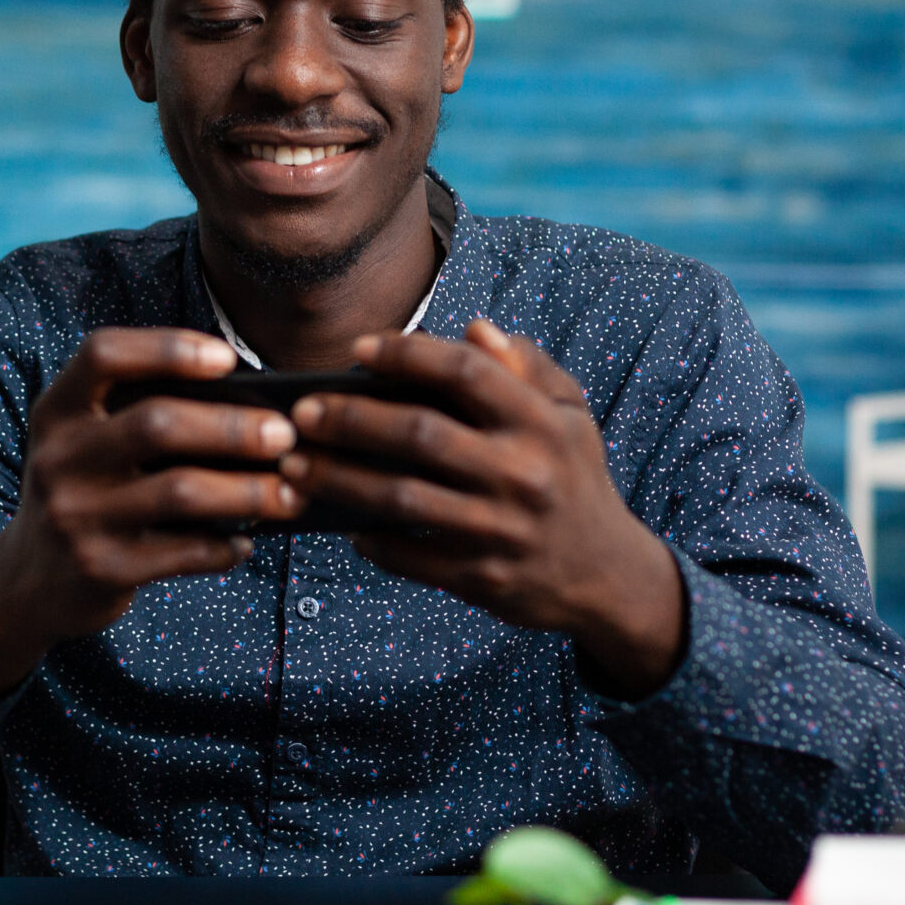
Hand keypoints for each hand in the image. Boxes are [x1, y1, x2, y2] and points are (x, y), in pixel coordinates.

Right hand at [0, 327, 301, 704]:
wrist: (29, 581)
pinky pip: (184, 551)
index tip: (227, 359)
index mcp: (56, 412)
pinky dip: (227, 545)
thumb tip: (251, 406)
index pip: (103, 354)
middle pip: (157, 423)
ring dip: (249, 491)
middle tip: (286, 434)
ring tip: (292, 493)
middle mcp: (59, 458)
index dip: (168, 349)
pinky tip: (247, 541)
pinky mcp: (100, 569)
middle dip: (233, 427)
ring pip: (181, 491)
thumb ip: (139, 415)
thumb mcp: (86, 444)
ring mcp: (76, 517)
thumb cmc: (85, 492)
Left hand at [280, 320, 685, 699]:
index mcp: (541, 424)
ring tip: (295, 465)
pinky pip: (410, 556)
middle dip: (350, 419)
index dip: (408, 354)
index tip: (359, 348)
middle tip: (301, 412)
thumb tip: (474, 328)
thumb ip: (526, 366)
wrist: (609, 575)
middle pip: (420, 434)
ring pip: (401, 498)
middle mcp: (522, 474)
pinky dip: (371, 539)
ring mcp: (501, 530)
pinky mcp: (482, 577)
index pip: (466, 372)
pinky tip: (342, 524)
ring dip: (339, 479)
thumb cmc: (575, 479)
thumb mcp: (571, 415)